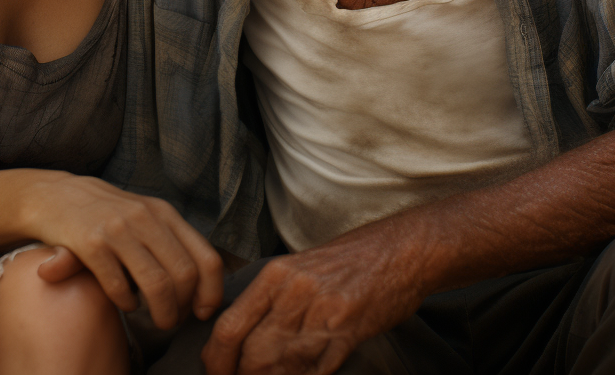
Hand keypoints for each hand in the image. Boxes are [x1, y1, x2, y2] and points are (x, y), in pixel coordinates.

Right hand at [26, 174, 222, 328]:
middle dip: (183, 307)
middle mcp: (146, 217)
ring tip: (156, 321)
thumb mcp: (146, 216)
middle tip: (173, 319)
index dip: (211, 291)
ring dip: (161, 313)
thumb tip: (204, 287)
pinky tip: (126, 304)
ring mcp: (119, 229)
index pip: (206, 257)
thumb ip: (172, 242)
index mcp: (165, 213)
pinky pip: (119, 287)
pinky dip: (127, 304)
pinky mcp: (91, 244)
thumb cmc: (109, 213)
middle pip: (184, 275)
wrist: (58, 195)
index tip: (203, 311)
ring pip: (157, 284)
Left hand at [201, 233, 424, 374]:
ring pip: (282, 368)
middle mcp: (294, 293)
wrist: (399, 252)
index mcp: (276, 275)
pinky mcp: (348, 333)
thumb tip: (240, 338)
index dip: (216, 360)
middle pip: (252, 355)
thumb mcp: (299, 267)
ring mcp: (322, 314)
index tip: (216, 373)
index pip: (229, 327)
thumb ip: (270, 300)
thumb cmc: (347, 261)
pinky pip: (316, 371)